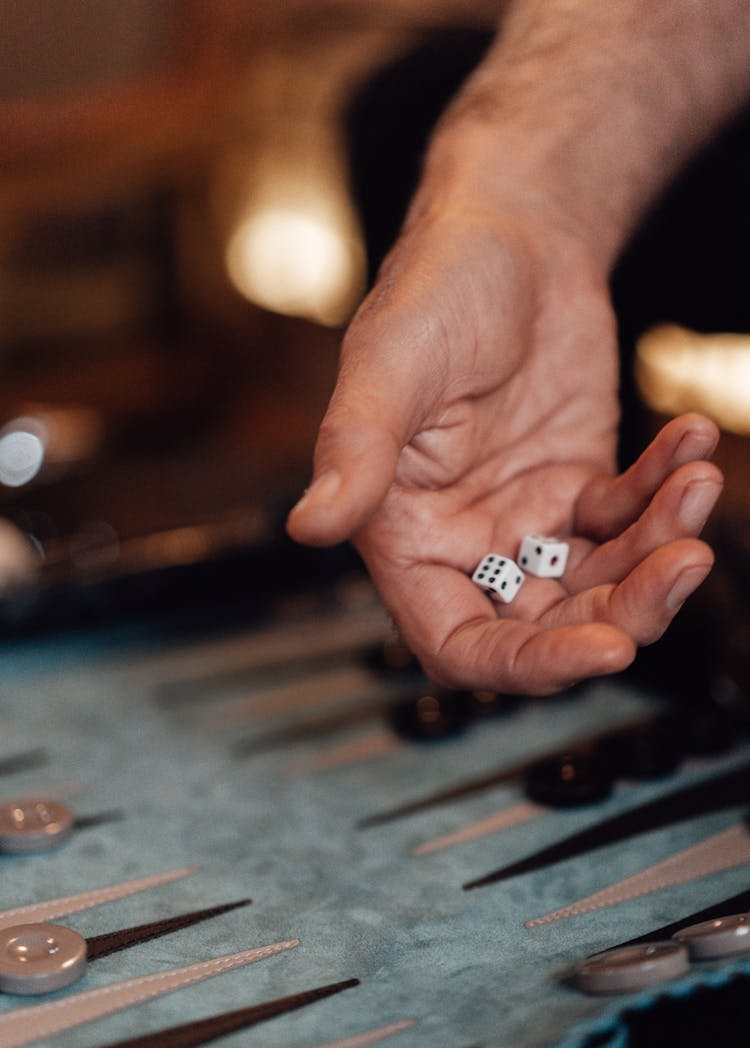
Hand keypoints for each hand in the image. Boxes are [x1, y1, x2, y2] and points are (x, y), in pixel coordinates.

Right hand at [288, 203, 721, 693]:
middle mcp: (466, 541)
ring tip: (694, 484)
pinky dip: (667, 493)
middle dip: (623, 610)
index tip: (606, 651)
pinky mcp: (578, 486)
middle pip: (548, 627)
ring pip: (601, 585)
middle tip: (684, 560)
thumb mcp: (389, 365)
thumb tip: (309, 525)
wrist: (511, 233)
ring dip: (658, 550)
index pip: (461, 644)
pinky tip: (688, 442)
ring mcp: (527, 518)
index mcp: (406, 536)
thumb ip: (353, 450)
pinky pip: (630, 519)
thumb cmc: (435, 288)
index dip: (528, 666)